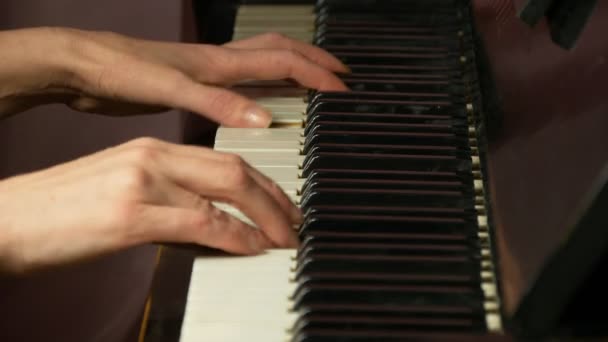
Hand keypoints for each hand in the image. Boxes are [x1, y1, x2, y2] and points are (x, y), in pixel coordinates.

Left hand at [0, 28, 347, 125]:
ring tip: (311, 78)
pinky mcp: (192, 82)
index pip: (282, 63)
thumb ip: (217, 104)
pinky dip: (262, 82)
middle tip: (340, 74)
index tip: (343, 89)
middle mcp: (218, 63)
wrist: (82, 66)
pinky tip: (258, 97)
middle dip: (313, 61)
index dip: (316, 75)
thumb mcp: (171, 90)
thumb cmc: (120, 71)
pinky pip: (241, 78)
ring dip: (291, 65)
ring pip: (261, 59)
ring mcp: (206, 70)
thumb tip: (263, 119)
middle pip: (279, 51)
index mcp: (219, 63)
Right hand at [0, 137, 300, 272]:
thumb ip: (171, 203)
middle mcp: (152, 157)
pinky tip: (253, 247)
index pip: (224, 158)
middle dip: (276, 197)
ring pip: (225, 189)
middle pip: (235, 168)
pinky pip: (201, 221)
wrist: (9, 220)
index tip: (283, 204)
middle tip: (296, 223)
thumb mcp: (125, 193)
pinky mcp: (131, 214)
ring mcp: (143, 182)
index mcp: (152, 149)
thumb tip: (214, 227)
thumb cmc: (65, 211)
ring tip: (284, 239)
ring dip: (266, 217)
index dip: (263, 182)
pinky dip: (236, 234)